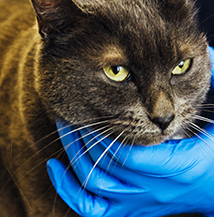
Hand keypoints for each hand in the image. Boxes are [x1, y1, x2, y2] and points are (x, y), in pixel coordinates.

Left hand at [47, 47, 213, 215]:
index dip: (107, 131)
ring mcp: (139, 202)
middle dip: (86, 137)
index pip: (131, 154)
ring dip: (75, 153)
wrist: (212, 188)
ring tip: (65, 128)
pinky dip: (69, 190)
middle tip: (73, 112)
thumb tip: (208, 52)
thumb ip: (208, 91)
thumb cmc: (211, 154)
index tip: (92, 109)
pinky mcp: (128, 209)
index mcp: (176, 168)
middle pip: (108, 165)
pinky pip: (91, 209)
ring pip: (95, 184)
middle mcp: (154, 190)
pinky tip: (54, 167)